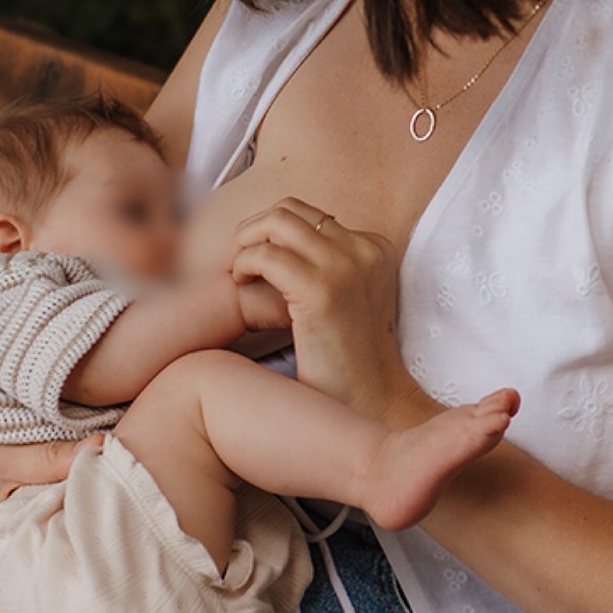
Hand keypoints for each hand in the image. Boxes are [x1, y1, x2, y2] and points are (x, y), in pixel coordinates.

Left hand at [229, 198, 410, 416]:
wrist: (373, 404)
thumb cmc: (351, 363)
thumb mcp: (350, 301)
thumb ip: (327, 268)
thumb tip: (279, 245)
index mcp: (374, 248)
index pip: (311, 216)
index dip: (274, 235)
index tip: (258, 263)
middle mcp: (364, 249)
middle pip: (291, 209)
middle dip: (254, 230)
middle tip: (239, 263)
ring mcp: (345, 267)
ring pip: (276, 222)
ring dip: (245, 242)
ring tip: (238, 274)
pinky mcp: (321, 291)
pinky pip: (265, 255)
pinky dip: (244, 265)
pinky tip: (240, 287)